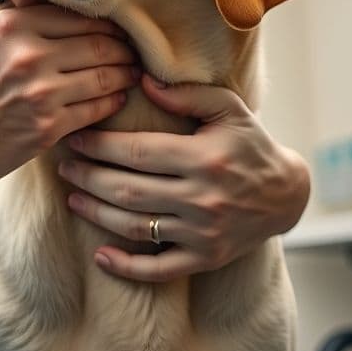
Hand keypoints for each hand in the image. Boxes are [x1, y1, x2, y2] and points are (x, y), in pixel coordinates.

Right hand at [0, 5, 138, 224]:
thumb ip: (6, 25)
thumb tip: (37, 8)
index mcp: (10, 27)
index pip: (76, 14)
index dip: (104, 21)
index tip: (115, 28)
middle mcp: (29, 55)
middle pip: (99, 42)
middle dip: (123, 47)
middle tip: (134, 51)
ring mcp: (41, 93)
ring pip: (104, 75)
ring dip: (125, 74)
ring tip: (133, 73)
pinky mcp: (48, 128)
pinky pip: (95, 109)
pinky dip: (112, 101)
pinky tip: (117, 98)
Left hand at [59, 75, 309, 281]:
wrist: (286, 195)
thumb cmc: (250, 145)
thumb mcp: (229, 109)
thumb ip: (187, 95)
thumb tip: (144, 81)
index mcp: (203, 158)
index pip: (136, 152)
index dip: (99, 145)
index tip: (75, 139)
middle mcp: (201, 198)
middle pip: (127, 189)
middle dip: (88, 177)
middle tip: (64, 168)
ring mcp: (202, 233)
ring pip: (135, 226)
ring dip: (97, 213)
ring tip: (72, 198)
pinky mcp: (205, 258)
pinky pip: (159, 268)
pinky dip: (127, 266)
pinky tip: (101, 257)